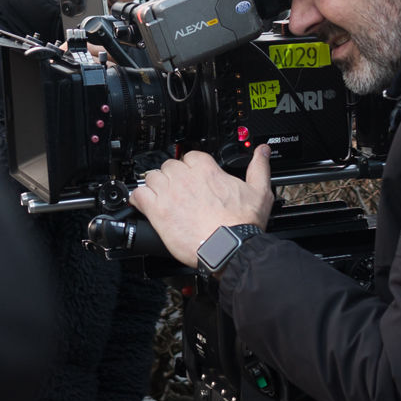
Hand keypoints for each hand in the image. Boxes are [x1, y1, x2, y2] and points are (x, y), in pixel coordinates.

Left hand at [127, 145, 274, 267]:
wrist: (229, 247)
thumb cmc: (242, 224)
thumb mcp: (260, 191)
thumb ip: (259, 167)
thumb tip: (261, 152)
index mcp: (207, 170)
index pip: (191, 156)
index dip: (191, 167)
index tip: (193, 177)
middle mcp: (185, 177)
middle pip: (169, 165)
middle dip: (173, 176)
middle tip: (179, 191)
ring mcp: (169, 192)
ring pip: (151, 177)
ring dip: (155, 186)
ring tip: (163, 198)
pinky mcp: (157, 210)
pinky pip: (138, 195)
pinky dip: (138, 199)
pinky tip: (145, 205)